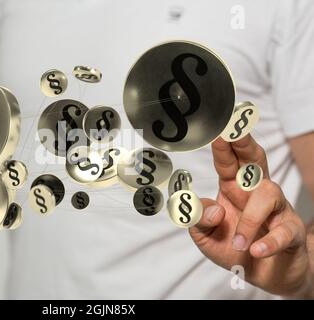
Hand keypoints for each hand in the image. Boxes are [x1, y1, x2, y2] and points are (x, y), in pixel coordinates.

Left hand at [189, 135, 310, 295]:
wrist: (264, 276)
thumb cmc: (233, 248)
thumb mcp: (205, 236)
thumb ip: (199, 221)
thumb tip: (212, 209)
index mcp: (233, 189)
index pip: (228, 162)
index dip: (223, 147)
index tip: (218, 129)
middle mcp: (255, 192)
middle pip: (254, 161)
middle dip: (246, 144)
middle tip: (236, 130)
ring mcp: (276, 209)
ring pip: (268, 195)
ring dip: (250, 219)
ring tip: (239, 242)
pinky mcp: (291, 231)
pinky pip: (284, 230)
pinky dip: (269, 241)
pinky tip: (256, 250)